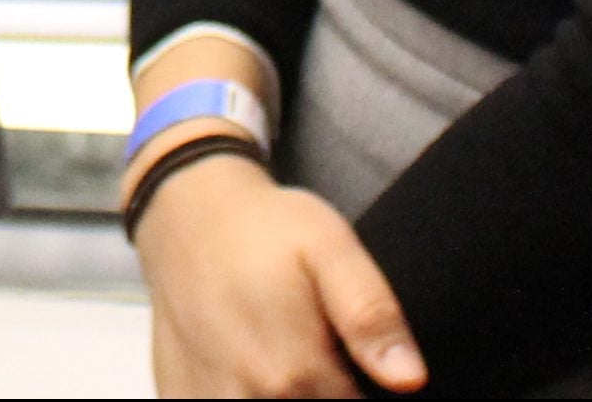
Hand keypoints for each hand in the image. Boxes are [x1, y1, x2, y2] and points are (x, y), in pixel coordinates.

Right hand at [134, 154, 425, 396]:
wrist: (187, 210)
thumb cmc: (263, 227)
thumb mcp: (329, 246)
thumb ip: (370, 312)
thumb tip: (410, 378)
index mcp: (294, 371)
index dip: (369, 391)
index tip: (356, 362)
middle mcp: (249, 396)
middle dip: (328, 391)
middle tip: (323, 352)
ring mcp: (208, 399)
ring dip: (282, 394)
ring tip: (287, 358)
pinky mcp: (181, 394)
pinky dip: (240, 393)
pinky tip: (248, 370)